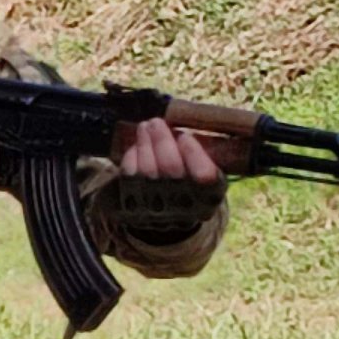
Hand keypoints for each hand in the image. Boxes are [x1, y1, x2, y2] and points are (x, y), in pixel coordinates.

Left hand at [108, 117, 225, 247]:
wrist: (166, 217)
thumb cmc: (191, 187)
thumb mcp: (208, 175)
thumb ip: (203, 156)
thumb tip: (184, 129)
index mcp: (209, 197)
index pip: (204, 176)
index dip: (193, 154)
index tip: (185, 136)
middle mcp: (183, 206)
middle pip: (171, 168)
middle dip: (162, 140)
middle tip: (156, 122)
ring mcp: (156, 209)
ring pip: (147, 169)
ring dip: (145, 143)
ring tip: (145, 126)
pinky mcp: (133, 206)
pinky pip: (129, 175)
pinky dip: (132, 156)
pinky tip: (138, 145)